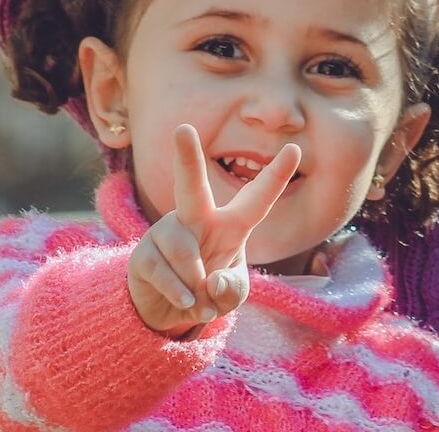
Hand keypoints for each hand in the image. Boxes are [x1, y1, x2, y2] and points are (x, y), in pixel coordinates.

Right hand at [127, 124, 299, 336]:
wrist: (169, 311)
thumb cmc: (209, 291)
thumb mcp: (231, 295)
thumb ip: (232, 290)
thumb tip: (211, 282)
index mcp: (230, 224)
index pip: (257, 199)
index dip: (276, 176)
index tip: (294, 149)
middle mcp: (197, 219)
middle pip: (192, 186)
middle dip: (187, 157)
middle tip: (182, 129)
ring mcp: (167, 233)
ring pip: (184, 250)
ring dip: (196, 282)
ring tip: (200, 301)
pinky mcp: (143, 254)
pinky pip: (163, 271)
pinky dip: (179, 294)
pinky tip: (185, 303)